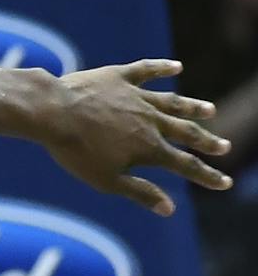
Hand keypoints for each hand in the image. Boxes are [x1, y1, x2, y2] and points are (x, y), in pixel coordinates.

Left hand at [40, 59, 233, 214]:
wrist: (52, 112)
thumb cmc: (75, 151)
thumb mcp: (107, 179)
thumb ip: (140, 192)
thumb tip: (170, 209)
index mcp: (148, 148)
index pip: (186, 165)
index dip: (207, 175)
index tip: (224, 182)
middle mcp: (150, 121)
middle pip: (185, 132)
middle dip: (207, 141)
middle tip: (224, 146)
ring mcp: (135, 97)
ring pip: (171, 102)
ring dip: (192, 107)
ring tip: (209, 110)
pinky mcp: (118, 77)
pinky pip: (145, 70)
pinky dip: (162, 68)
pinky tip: (176, 67)